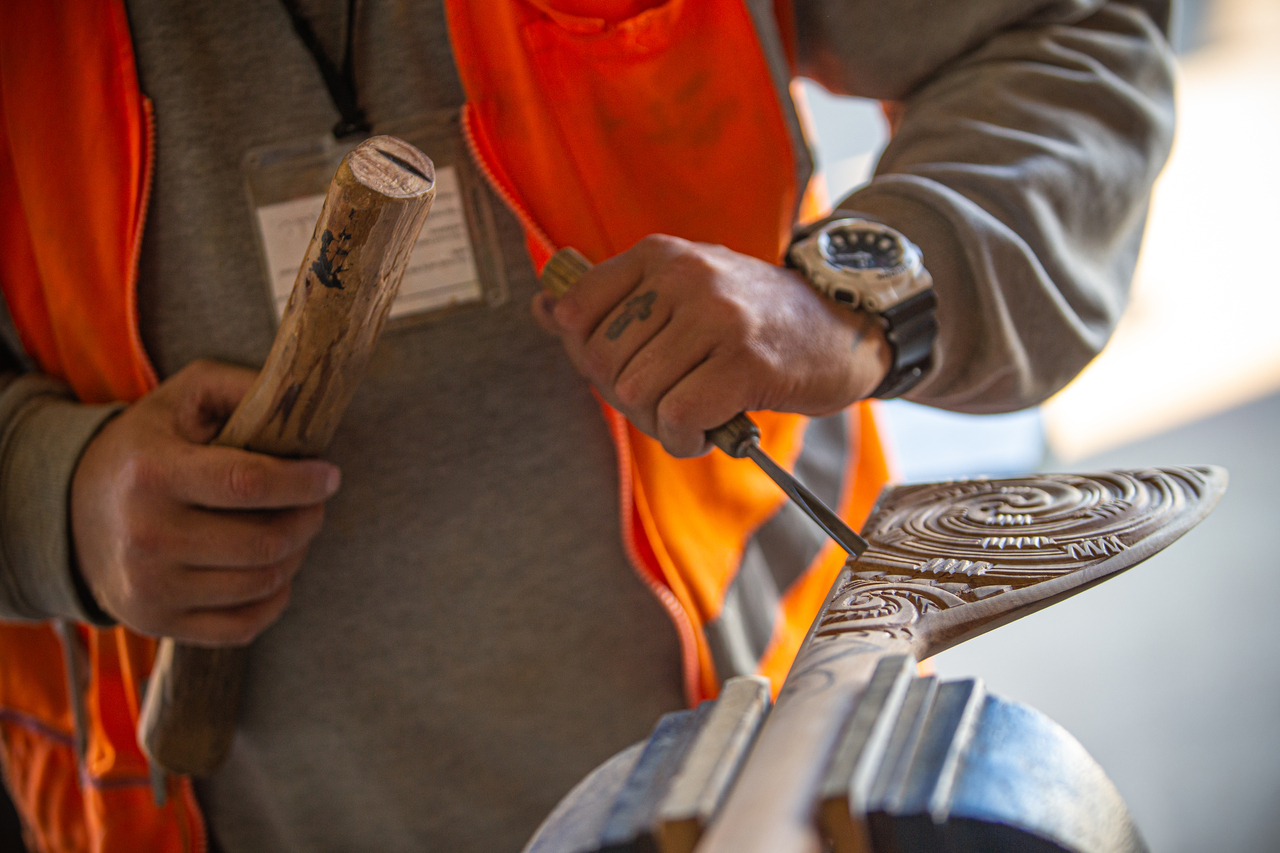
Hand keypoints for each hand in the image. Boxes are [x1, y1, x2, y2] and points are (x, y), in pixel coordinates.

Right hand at [70, 360, 340, 645]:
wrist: (72, 511)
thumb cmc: (148, 446)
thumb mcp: (184, 397)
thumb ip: (242, 386)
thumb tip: (301, 399)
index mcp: (153, 473)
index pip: (248, 484)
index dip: (303, 482)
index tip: (330, 475)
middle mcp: (147, 536)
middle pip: (265, 542)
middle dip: (309, 519)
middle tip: (315, 502)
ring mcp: (150, 588)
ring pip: (262, 583)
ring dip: (296, 555)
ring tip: (293, 529)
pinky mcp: (158, 623)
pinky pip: (245, 625)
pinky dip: (276, 598)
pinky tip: (274, 568)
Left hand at [532, 235, 890, 456]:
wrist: (843, 330)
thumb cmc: (753, 321)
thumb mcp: (681, 292)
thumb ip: (610, 301)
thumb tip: (542, 309)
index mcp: (659, 255)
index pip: (574, 310)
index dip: (588, 356)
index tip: (625, 367)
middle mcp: (684, 276)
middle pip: (601, 360)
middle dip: (626, 397)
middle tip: (668, 399)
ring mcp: (717, 317)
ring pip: (636, 392)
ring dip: (658, 423)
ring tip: (691, 414)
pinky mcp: (746, 363)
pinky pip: (678, 417)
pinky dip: (685, 440)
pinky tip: (708, 430)